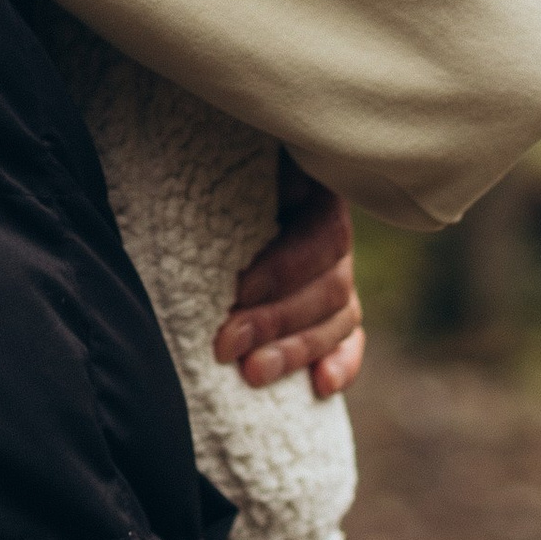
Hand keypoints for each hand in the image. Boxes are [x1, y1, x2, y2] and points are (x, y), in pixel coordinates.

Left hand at [212, 152, 364, 397]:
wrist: (191, 163)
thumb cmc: (198, 159)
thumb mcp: (217, 153)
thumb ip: (225, 165)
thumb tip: (228, 178)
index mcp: (313, 184)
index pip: (322, 235)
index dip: (285, 270)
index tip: (237, 291)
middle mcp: (328, 224)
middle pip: (332, 284)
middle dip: (277, 321)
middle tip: (226, 346)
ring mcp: (334, 266)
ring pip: (341, 316)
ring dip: (297, 350)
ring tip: (252, 373)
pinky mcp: (328, 304)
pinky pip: (349, 336)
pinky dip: (341, 362)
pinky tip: (321, 386)